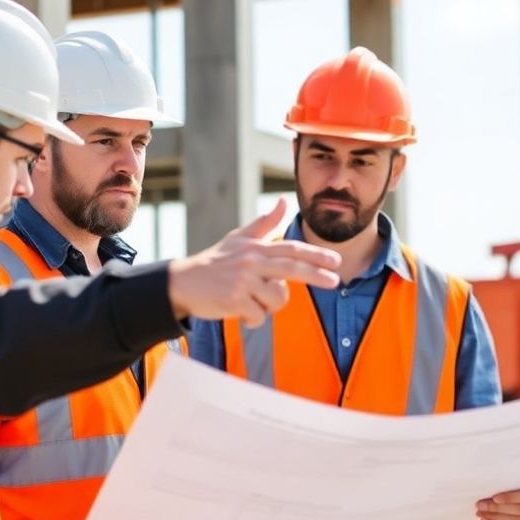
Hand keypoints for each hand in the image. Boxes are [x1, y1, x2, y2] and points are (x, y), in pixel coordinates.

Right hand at [168, 198, 339, 326]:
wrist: (183, 282)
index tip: (336, 261)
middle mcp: (251, 261)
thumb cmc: (216, 261)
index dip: (316, 255)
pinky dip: (254, 319)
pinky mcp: (234, 300)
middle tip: (335, 281)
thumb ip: (265, 223)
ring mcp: (242, 281)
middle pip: (292, 268)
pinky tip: (241, 313)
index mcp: (256, 247)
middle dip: (317, 275)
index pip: (291, 249)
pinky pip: (259, 316)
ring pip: (277, 298)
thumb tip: (282, 200)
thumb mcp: (239, 238)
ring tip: (254, 302)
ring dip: (270, 307)